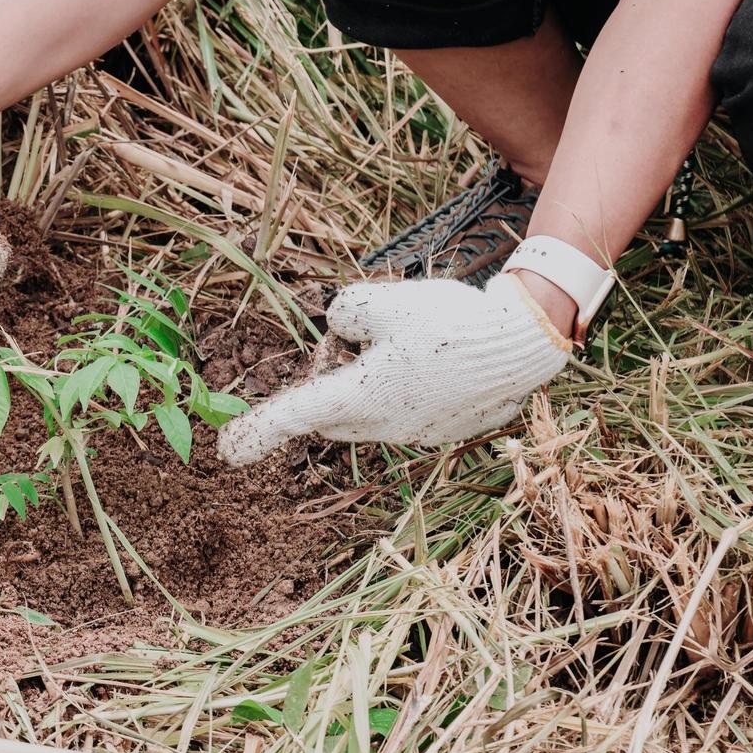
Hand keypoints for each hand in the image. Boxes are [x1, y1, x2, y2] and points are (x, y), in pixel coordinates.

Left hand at [217, 274, 571, 463]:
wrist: (524, 344)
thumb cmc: (451, 322)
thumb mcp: (385, 302)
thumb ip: (345, 311)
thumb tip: (337, 323)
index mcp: (359, 396)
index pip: (294, 415)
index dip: (256, 431)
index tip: (227, 450)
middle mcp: (382, 425)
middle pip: (328, 414)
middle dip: (322, 389)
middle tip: (341, 348)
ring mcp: (414, 433)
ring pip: (365, 415)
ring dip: (364, 387)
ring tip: (400, 344)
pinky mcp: (441, 431)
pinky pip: (403, 414)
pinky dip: (401, 391)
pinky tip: (431, 360)